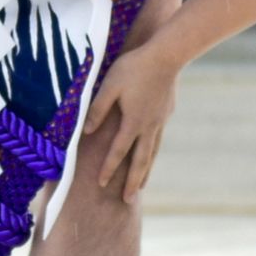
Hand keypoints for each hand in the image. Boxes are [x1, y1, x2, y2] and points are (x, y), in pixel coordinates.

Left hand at [83, 44, 181, 201]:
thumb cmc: (133, 68)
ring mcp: (160, 121)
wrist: (167, 56)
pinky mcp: (166, 113)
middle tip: (127, 200)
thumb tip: (88, 132)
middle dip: (133, 182)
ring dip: (145, 171)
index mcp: (133, 122)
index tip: (102, 185)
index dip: (109, 168)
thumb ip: (98, 110)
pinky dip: (153, 153)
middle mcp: (149, 126)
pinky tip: (151, 155)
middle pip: (140, 161)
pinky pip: (158, 140)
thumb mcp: (109, 86)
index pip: (118, 151)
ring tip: (142, 186)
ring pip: (152, 153)